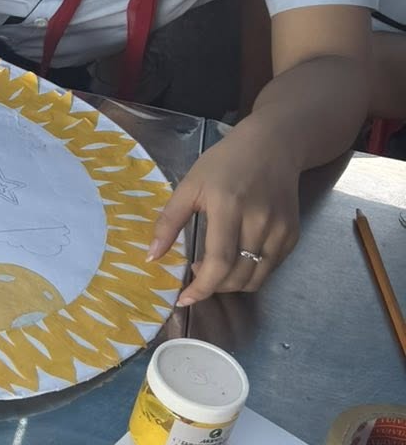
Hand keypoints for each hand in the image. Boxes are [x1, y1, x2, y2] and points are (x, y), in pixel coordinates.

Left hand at [149, 121, 300, 306]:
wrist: (273, 146)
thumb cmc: (225, 163)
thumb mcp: (189, 185)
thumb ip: (169, 222)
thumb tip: (151, 257)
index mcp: (229, 207)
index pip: (219, 262)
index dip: (202, 287)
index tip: (184, 299)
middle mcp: (259, 222)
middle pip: (238, 276)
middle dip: (213, 287)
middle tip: (197, 274)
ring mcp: (280, 230)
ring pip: (256, 278)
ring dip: (231, 284)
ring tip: (215, 268)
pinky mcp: (292, 234)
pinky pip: (270, 268)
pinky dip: (250, 272)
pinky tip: (237, 257)